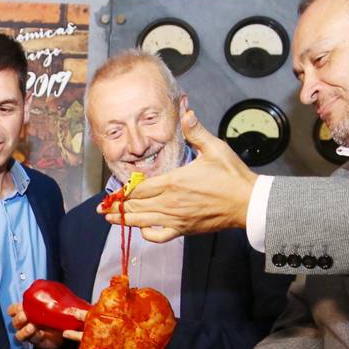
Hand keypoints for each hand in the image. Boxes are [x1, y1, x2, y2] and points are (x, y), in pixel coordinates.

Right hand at [7, 303, 79, 348]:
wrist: (65, 328)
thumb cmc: (55, 313)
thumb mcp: (52, 303)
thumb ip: (49, 296)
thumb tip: (51, 287)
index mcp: (25, 312)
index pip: (12, 310)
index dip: (14, 310)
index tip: (21, 307)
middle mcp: (24, 324)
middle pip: (15, 322)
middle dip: (19, 319)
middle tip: (25, 316)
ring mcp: (29, 334)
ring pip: (19, 334)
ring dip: (24, 331)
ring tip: (32, 327)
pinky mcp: (36, 342)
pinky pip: (32, 341)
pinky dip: (35, 337)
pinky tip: (41, 333)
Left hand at [100, 108, 256, 241]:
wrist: (247, 203)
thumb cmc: (231, 176)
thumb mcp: (214, 148)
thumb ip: (196, 131)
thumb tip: (186, 112)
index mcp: (174, 181)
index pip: (140, 188)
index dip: (124, 190)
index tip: (113, 191)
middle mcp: (170, 202)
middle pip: (136, 206)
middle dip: (117, 207)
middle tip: (101, 208)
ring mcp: (176, 218)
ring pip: (142, 221)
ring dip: (124, 220)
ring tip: (109, 218)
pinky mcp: (183, 229)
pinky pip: (159, 236)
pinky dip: (147, 234)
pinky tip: (141, 229)